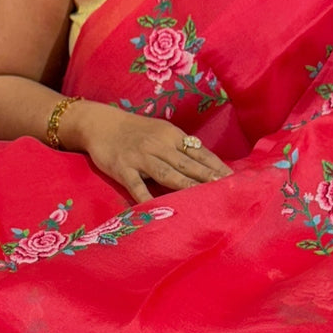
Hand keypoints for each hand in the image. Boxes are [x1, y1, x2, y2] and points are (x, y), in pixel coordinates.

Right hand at [63, 103, 231, 203]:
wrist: (100, 123)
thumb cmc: (135, 131)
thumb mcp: (161, 132)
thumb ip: (180, 147)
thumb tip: (207, 164)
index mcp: (171, 135)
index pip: (198, 152)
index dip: (215, 165)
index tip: (233, 178)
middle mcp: (158, 144)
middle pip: (187, 163)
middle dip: (207, 177)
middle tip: (227, 189)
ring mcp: (140, 157)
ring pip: (167, 173)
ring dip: (186, 185)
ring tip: (203, 197)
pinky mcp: (122, 168)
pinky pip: (136, 185)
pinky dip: (146, 197)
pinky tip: (157, 208)